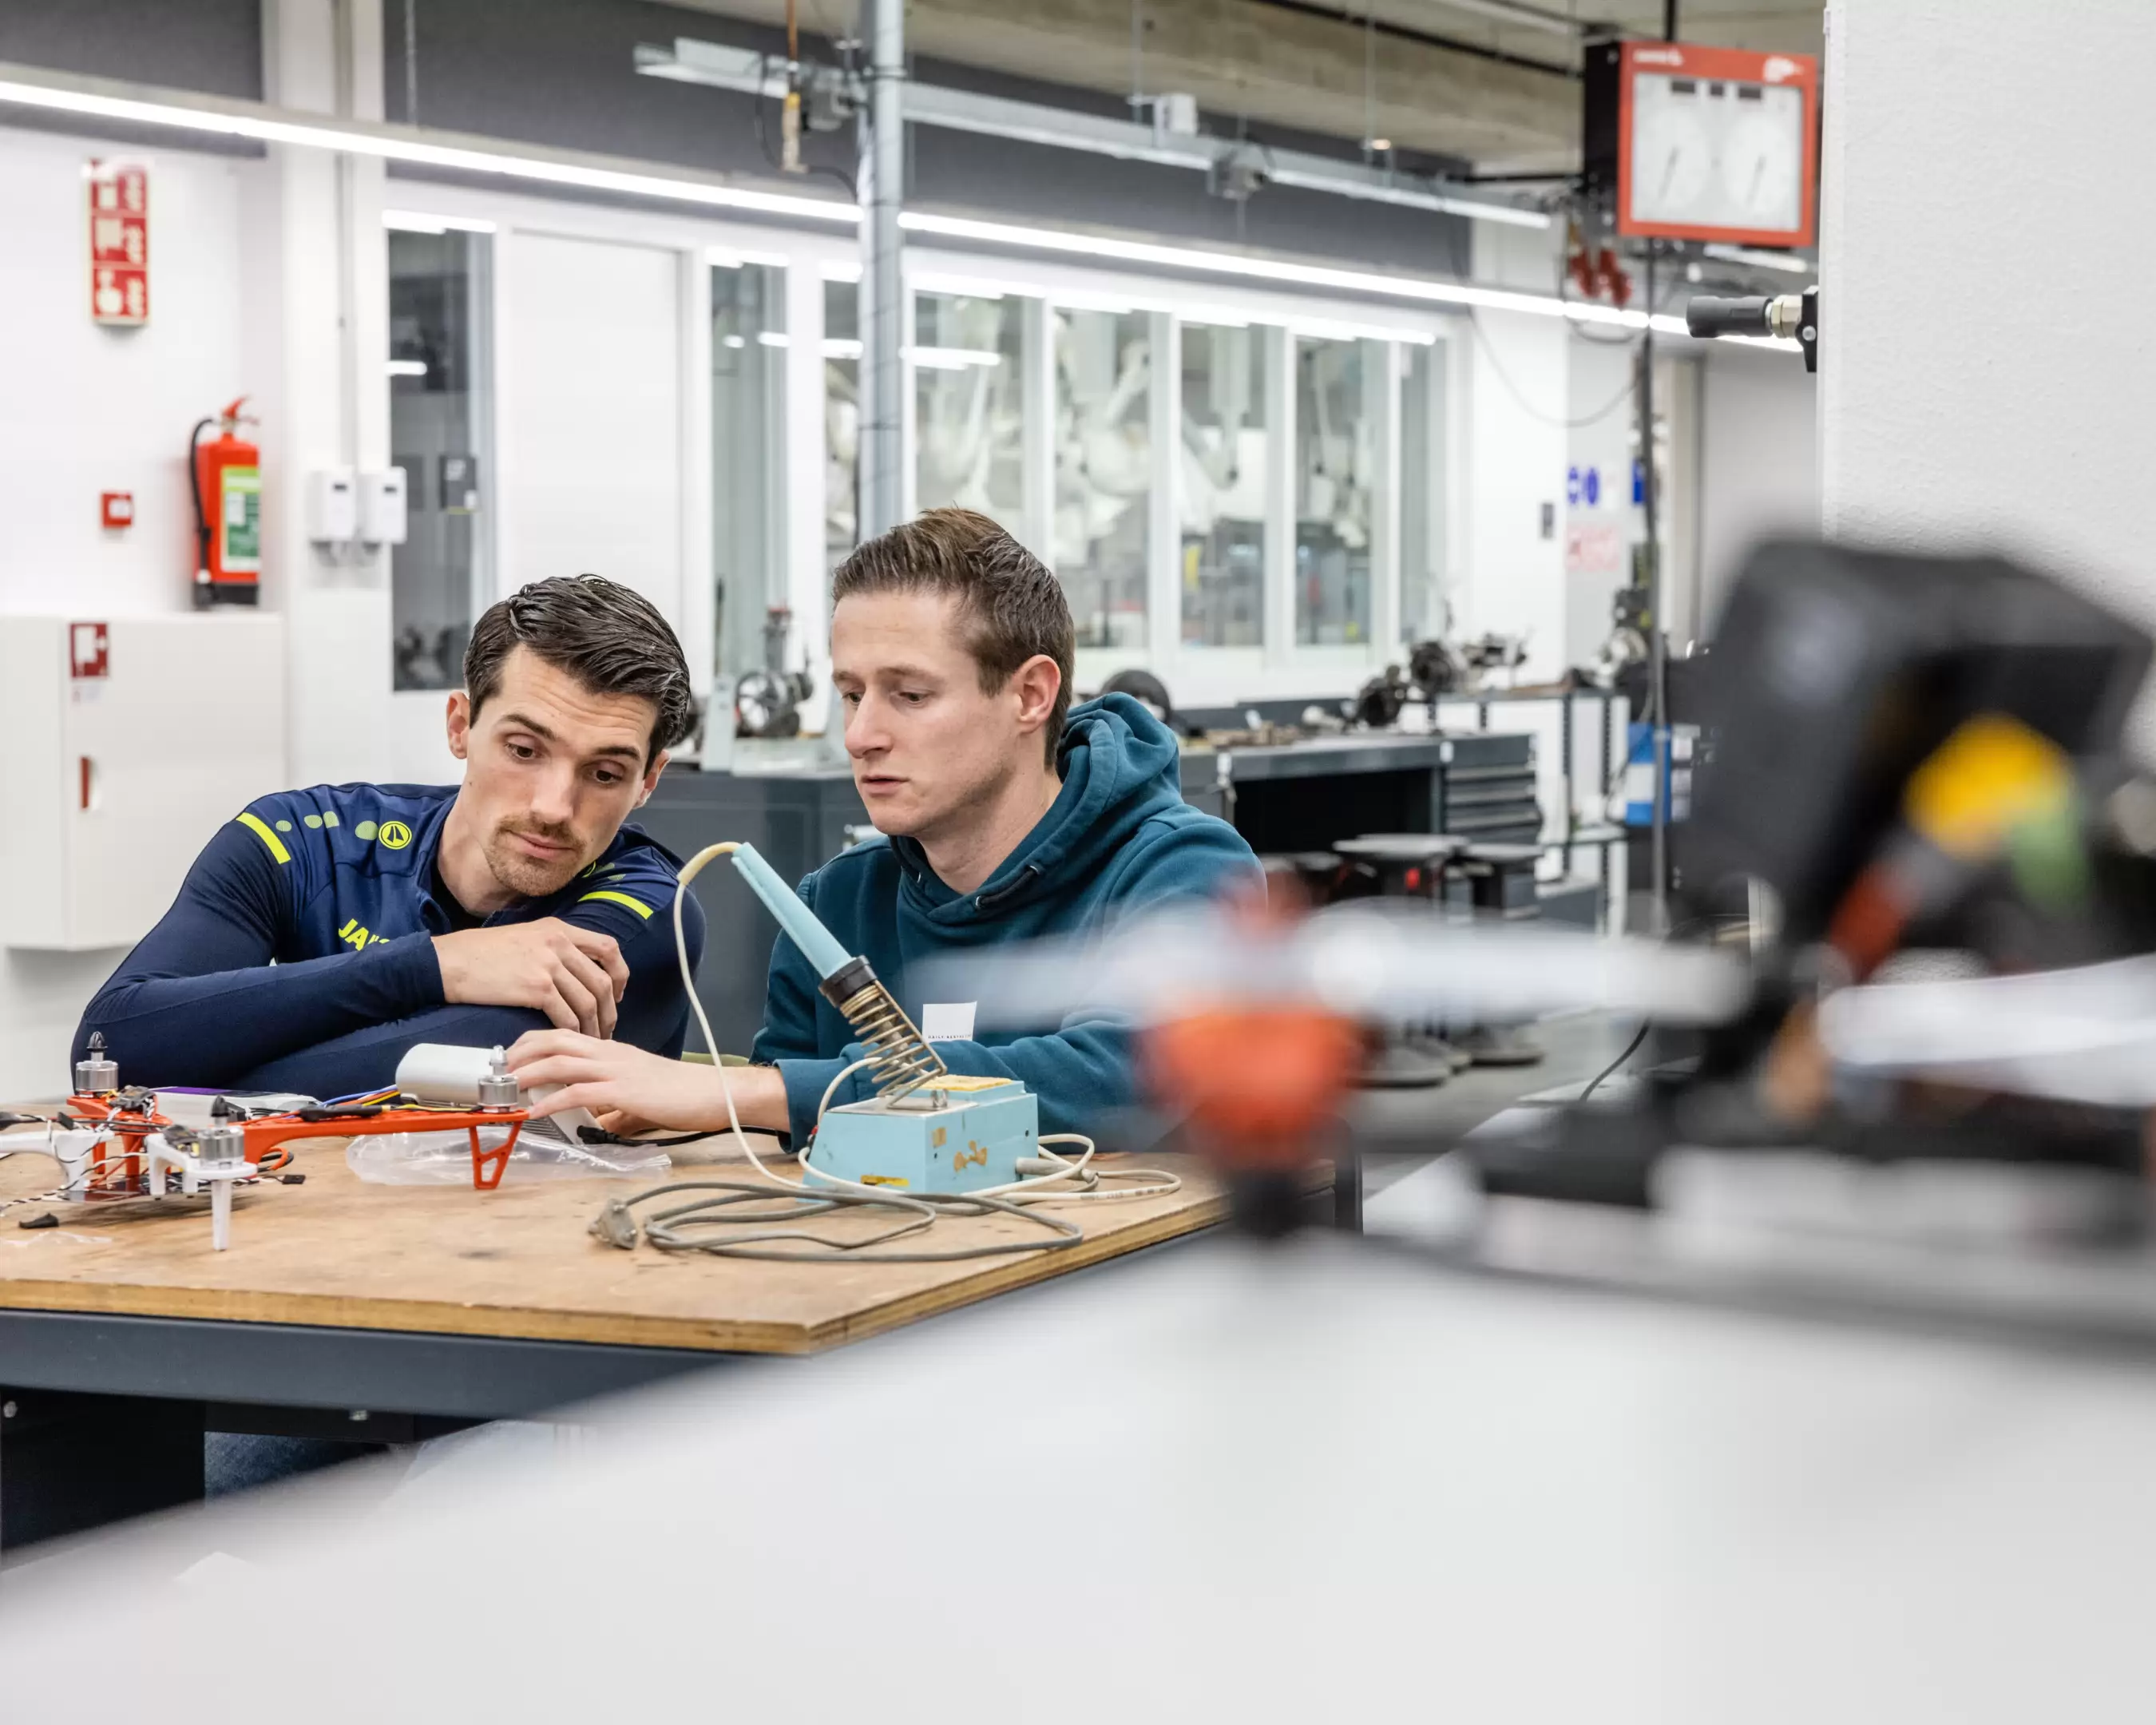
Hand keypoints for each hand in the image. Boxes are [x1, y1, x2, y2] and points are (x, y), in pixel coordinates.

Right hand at [432, 920, 627, 1037]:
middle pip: (603, 980)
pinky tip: (571, 1041)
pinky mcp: (536, 988)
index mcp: (559, 929)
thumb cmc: (481, 953)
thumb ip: (554, 947)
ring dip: (594, 1025)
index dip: (619, 973)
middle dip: (610, 1009)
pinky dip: (573, 1032)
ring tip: (591, 1040)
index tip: (617, 993)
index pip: (608, 947)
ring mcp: (549, 965)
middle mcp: (559, 943)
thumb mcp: (526, 935)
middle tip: (607, 1028)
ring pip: (588, 1001)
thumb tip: (576, 972)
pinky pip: (567, 1015)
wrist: (450, 961)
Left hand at [507, 1031, 790, 1133]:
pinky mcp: (622, 1090)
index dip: (531, 1043)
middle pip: (552, 1040)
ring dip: (525, 1074)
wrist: (713, 1093)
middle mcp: (609, 1053)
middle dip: (519, 1053)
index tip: (509, 1059)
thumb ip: (614, 1107)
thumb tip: (598, 1123)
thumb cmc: (682, 1094)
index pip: (562, 1036)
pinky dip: (549, 1101)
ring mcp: (615, 1069)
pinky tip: (532, 1113)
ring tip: (504, 1090)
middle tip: (496, 1072)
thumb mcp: (639, 1096)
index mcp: (611, 1051)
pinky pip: (577, 1092)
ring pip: (559, 1061)